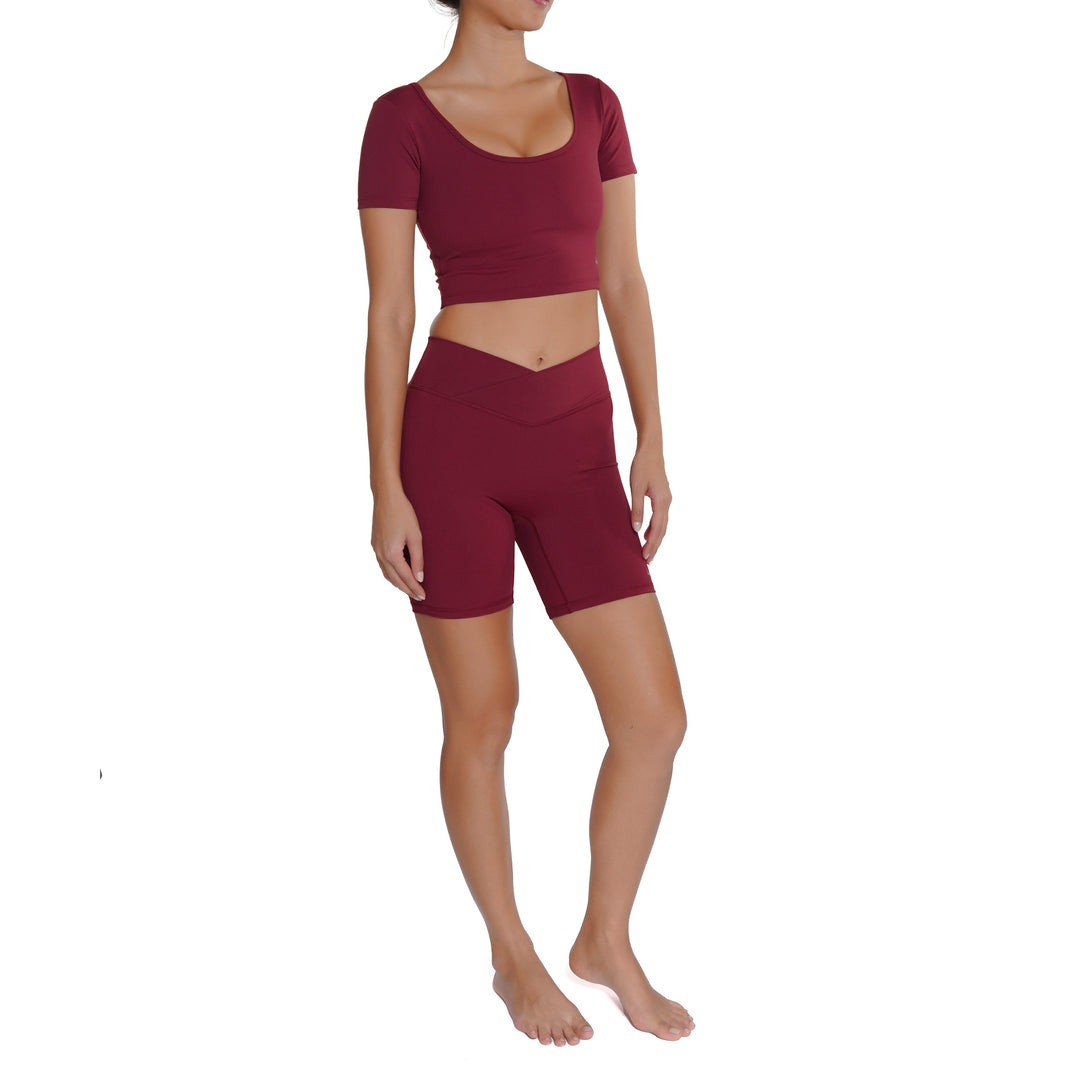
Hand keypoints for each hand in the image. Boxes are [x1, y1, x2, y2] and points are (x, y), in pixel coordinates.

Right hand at [371, 490, 425, 601]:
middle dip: (407, 589)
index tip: (424, 595)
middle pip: (394, 579)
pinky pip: (382, 565)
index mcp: (392, 553)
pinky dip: (391, 574)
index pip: (406, 577)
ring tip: (409, 589)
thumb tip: (419, 577)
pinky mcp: (374, 544)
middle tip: (419, 596)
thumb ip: (418, 558)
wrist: (386, 496)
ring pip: (387, 574)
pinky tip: (398, 574)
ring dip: (398, 584)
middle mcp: (381, 554)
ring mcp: (375, 550)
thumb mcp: (416, 536)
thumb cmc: (404, 513)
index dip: (415, 588)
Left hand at [628, 445, 670, 563]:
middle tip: (648, 562)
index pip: (657, 529)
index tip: (645, 556)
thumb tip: (636, 529)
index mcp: (662, 502)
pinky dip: (655, 528)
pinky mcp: (663, 497)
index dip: (651, 544)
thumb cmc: (642, 466)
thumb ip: (636, 509)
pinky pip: (660, 518)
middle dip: (655, 546)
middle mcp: (667, 502)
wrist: (651, 450)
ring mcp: (666, 500)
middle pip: (662, 530)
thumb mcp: (636, 488)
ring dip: (655, 539)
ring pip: (663, 525)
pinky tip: (646, 533)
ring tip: (648, 552)